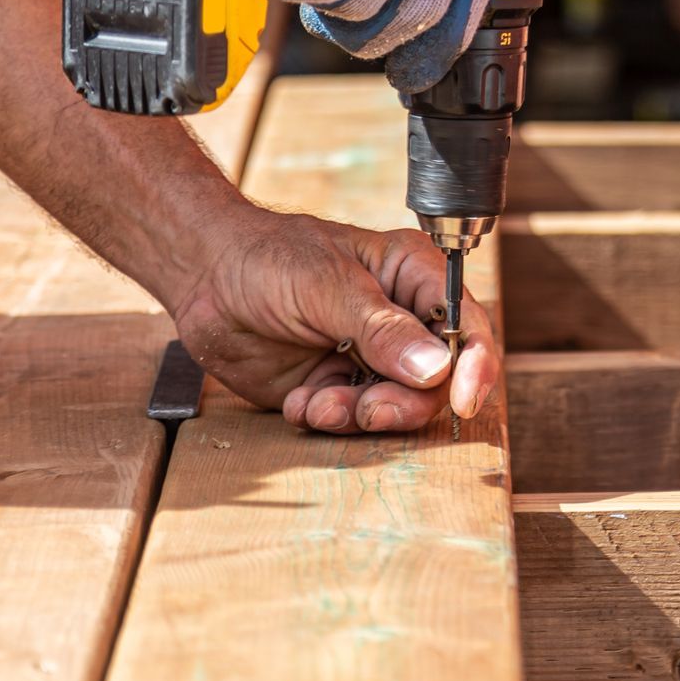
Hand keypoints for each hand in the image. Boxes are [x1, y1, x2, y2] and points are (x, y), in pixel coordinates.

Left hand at [170, 208, 499, 433]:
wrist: (206, 283)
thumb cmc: (267, 260)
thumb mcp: (326, 287)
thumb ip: (382, 329)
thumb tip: (438, 367)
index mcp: (413, 277)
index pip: (467, 324)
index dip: (473, 365)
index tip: (461, 400)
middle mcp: (402, 320)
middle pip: (438, 379)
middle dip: (404, 402)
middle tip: (369, 410)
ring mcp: (372, 357)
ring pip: (397, 406)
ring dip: (360, 415)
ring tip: (319, 405)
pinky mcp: (339, 386)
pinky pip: (354, 420)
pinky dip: (329, 420)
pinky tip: (299, 403)